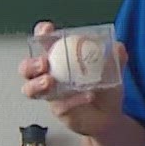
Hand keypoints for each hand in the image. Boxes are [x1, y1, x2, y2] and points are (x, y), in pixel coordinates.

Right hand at [19, 20, 127, 137]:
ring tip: (50, 82)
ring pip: (30, 89)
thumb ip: (116, 57)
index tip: (47, 30)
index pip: (42, 42)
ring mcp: (51, 94)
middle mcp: (49, 74)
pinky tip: (86, 96)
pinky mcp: (58, 110)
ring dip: (36, 84)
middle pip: (27, 68)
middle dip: (31, 64)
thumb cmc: (104, 88)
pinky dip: (72, 100)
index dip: (40, 34)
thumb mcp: (113, 69)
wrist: (110, 115)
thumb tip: (118, 47)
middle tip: (43, 63)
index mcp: (59, 58)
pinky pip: (59, 105)